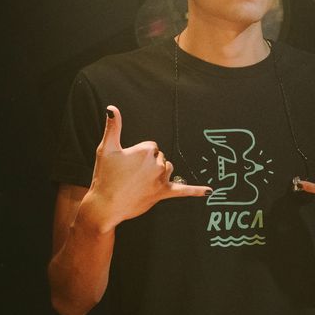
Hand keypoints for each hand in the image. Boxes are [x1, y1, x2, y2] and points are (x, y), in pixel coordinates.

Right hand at [83, 106, 211, 230]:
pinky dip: (196, 190)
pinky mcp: (163, 193)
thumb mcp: (106, 149)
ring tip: (141, 182)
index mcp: (145, 150)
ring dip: (159, 172)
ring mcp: (161, 179)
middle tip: (131, 174)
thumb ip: (113, 127)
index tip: (128, 163)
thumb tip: (112, 108)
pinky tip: (209, 191)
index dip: (139, 154)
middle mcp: (156, 163)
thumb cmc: (105, 176)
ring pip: (167, 168)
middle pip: (160, 157)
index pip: (151, 146)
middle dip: (149, 163)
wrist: (106, 205)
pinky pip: (183, 190)